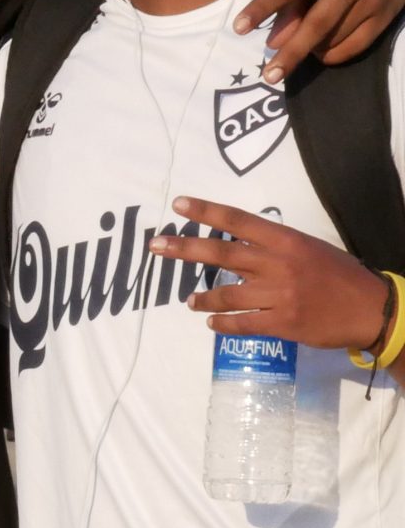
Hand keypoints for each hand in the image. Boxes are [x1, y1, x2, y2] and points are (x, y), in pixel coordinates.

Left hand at [156, 197, 388, 350]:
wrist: (372, 309)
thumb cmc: (339, 275)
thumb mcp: (309, 248)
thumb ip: (273, 246)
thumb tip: (238, 243)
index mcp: (286, 241)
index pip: (238, 221)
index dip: (206, 212)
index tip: (178, 204)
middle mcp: (278, 264)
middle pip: (221, 254)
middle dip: (184, 249)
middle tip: (156, 246)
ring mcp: (279, 295)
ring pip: (226, 294)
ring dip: (203, 297)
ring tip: (190, 301)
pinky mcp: (282, 323)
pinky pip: (242, 323)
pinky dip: (222, 323)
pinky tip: (212, 323)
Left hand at [236, 0, 404, 80]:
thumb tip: (275, 38)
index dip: (260, 8)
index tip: (238, 28)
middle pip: (316, 24)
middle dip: (291, 53)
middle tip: (269, 76)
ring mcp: (372, 0)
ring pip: (335, 39)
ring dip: (311, 50)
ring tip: (299, 45)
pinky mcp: (387, 15)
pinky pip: (356, 46)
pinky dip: (333, 54)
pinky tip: (321, 49)